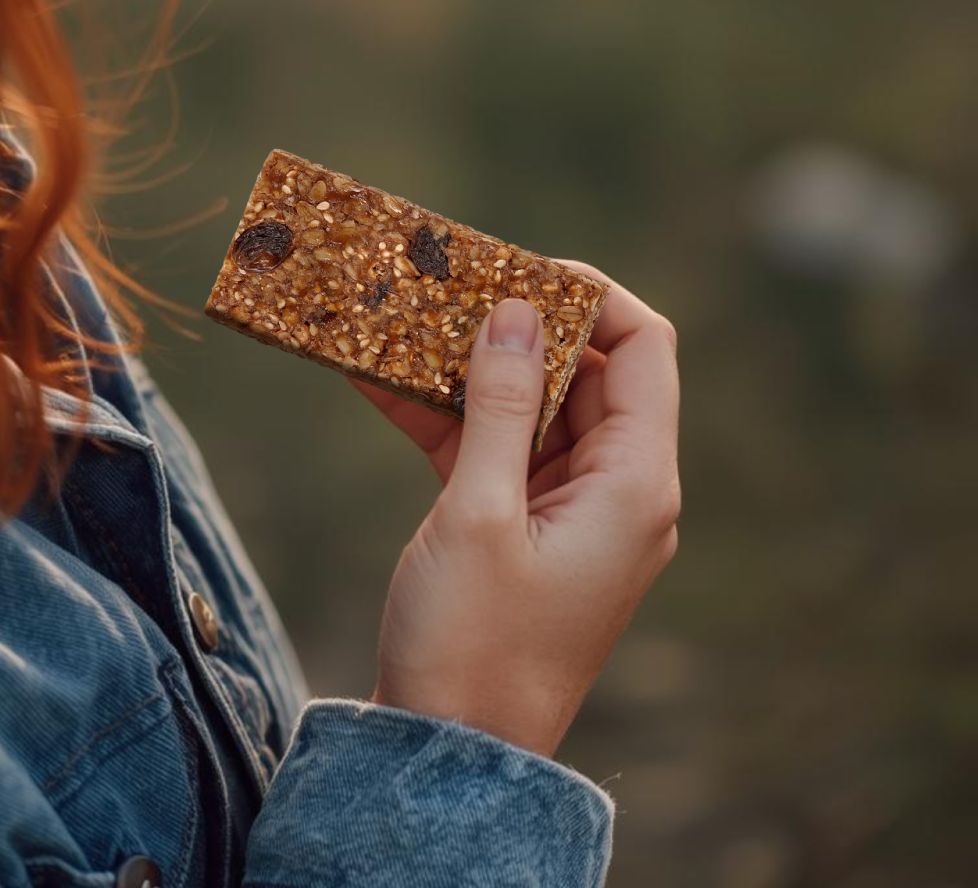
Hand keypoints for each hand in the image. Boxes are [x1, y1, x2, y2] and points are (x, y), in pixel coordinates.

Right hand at [357, 264, 680, 757]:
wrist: (451, 752)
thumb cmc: (473, 642)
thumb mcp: (477, 512)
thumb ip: (498, 405)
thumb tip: (515, 311)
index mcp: (634, 483)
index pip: (644, 350)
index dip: (590, 295)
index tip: (517, 268)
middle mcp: (617, 489)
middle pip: (583, 372)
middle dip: (514, 323)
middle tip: (444, 283)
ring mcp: (570, 510)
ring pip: (529, 406)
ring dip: (468, 365)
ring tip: (401, 317)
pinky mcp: (525, 528)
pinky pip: (493, 448)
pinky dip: (444, 415)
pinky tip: (376, 377)